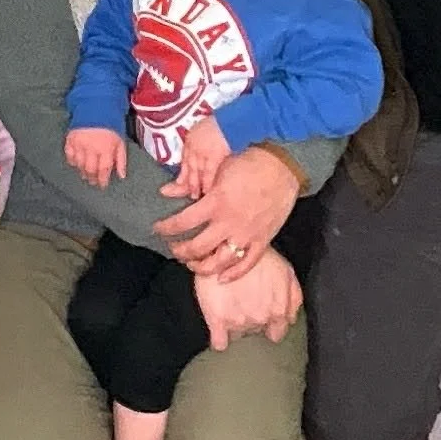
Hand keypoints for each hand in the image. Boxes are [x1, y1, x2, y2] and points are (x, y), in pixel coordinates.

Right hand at [65, 127, 126, 187]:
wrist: (97, 105)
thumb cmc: (111, 123)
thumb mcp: (121, 141)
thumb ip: (121, 159)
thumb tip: (122, 175)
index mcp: (106, 149)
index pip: (103, 170)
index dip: (102, 180)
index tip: (102, 185)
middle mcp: (91, 148)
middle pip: (90, 169)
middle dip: (92, 178)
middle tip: (93, 182)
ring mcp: (79, 144)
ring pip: (79, 164)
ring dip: (82, 172)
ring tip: (85, 175)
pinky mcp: (70, 138)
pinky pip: (69, 155)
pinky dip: (72, 161)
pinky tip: (76, 164)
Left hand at [156, 146, 300, 280]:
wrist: (281, 164)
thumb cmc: (248, 162)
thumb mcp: (217, 168)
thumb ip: (194, 183)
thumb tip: (167, 191)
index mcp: (215, 204)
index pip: (182, 223)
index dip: (166, 228)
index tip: (158, 229)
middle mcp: (228, 223)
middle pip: (198, 248)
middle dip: (181, 252)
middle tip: (174, 249)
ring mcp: (246, 234)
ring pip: (220, 262)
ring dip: (202, 266)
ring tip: (193, 263)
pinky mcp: (263, 240)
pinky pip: (246, 264)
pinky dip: (233, 274)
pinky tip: (221, 278)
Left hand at [172, 118, 229, 197]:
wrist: (230, 120)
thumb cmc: (221, 123)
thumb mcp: (205, 128)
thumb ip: (200, 139)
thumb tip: (201, 149)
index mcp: (191, 139)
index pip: (185, 158)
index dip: (183, 172)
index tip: (180, 182)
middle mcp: (193, 146)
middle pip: (189, 167)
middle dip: (188, 181)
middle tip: (189, 194)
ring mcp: (202, 152)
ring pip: (197, 171)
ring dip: (196, 184)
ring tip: (196, 196)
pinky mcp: (212, 156)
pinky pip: (208, 173)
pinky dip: (207, 182)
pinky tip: (207, 191)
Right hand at [192, 247, 301, 350]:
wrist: (227, 244)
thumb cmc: (258, 256)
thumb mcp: (286, 270)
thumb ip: (294, 298)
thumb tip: (291, 320)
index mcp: (278, 310)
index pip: (277, 333)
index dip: (269, 323)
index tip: (261, 312)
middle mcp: (260, 318)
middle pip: (256, 332)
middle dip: (252, 320)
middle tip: (244, 301)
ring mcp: (238, 321)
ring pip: (239, 336)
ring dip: (236, 324)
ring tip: (231, 302)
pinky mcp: (217, 320)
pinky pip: (219, 343)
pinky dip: (219, 339)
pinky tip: (219, 326)